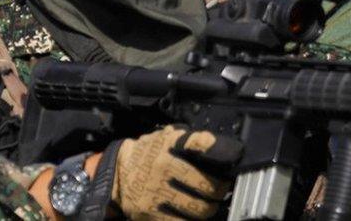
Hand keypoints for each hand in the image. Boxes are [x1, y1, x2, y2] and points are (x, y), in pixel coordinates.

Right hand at [112, 125, 242, 219]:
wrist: (116, 175)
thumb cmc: (147, 155)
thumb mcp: (166, 138)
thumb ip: (190, 140)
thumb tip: (219, 145)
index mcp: (168, 145)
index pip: (201, 144)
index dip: (221, 151)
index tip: (234, 158)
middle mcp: (163, 168)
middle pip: (207, 184)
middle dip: (220, 189)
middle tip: (222, 189)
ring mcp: (156, 193)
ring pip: (199, 208)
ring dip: (210, 207)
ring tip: (210, 203)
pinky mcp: (151, 214)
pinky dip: (193, 220)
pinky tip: (194, 214)